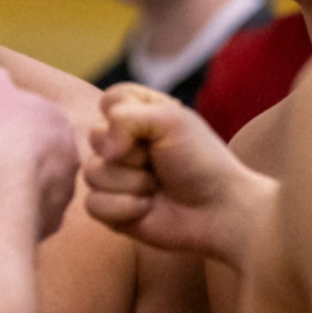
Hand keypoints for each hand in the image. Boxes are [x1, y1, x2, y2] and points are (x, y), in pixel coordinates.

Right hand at [0, 65, 77, 239]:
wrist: (3, 182)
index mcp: (57, 119)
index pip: (34, 118)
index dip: (9, 124)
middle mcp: (70, 155)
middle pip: (41, 154)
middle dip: (19, 157)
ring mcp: (64, 190)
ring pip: (39, 186)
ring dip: (20, 185)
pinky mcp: (53, 220)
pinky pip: (32, 214)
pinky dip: (16, 211)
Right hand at [85, 83, 274, 267]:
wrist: (219, 211)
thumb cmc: (201, 162)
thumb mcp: (171, 121)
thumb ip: (126, 116)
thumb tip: (104, 150)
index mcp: (138, 115)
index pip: (109, 101)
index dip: (126, 116)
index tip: (157, 128)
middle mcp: (122, 144)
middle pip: (95, 137)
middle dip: (132, 154)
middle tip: (159, 163)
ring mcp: (114, 178)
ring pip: (92, 173)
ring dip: (131, 183)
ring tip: (156, 188)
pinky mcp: (110, 210)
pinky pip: (93, 205)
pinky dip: (123, 207)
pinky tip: (147, 209)